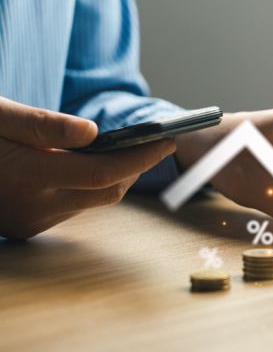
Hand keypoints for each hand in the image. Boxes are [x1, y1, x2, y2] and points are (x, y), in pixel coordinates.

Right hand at [0, 97, 175, 238]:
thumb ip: (42, 126)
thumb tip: (94, 132)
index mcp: (26, 178)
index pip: (103, 172)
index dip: (140, 156)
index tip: (167, 139)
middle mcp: (32, 208)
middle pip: (106, 192)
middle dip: (134, 168)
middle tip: (155, 141)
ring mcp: (29, 222)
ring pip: (92, 201)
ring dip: (112, 177)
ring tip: (128, 148)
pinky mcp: (26, 226)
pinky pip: (72, 206)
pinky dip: (88, 185)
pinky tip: (88, 164)